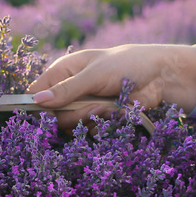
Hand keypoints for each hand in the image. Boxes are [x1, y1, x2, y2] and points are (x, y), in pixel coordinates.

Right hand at [27, 44, 195, 130]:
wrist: (160, 77)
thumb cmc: (127, 65)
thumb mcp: (94, 74)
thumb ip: (66, 89)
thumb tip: (36, 101)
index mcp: (63, 71)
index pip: (35, 92)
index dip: (35, 105)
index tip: (44, 113)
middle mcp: (69, 90)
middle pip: (52, 115)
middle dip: (72, 113)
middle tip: (93, 105)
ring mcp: (83, 106)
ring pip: (70, 125)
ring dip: (88, 119)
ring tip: (108, 108)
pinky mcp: (97, 119)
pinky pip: (87, 132)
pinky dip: (100, 126)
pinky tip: (114, 115)